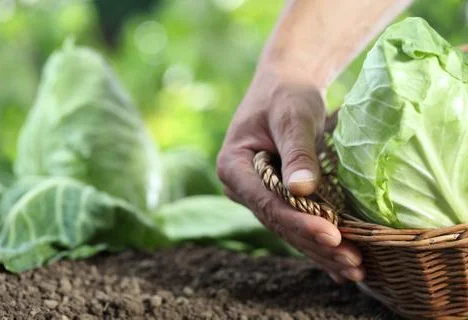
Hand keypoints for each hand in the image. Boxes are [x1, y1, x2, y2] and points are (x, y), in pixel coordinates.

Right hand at [216, 68, 363, 282]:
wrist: (285, 86)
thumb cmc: (286, 94)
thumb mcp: (293, 116)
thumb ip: (297, 152)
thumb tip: (302, 190)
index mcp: (233, 166)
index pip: (267, 202)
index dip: (299, 222)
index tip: (333, 236)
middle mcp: (241, 187)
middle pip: (279, 222)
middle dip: (316, 244)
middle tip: (354, 264)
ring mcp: (257, 195)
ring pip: (289, 229)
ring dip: (321, 250)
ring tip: (355, 270)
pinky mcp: (275, 197)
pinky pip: (296, 223)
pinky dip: (318, 242)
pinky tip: (340, 266)